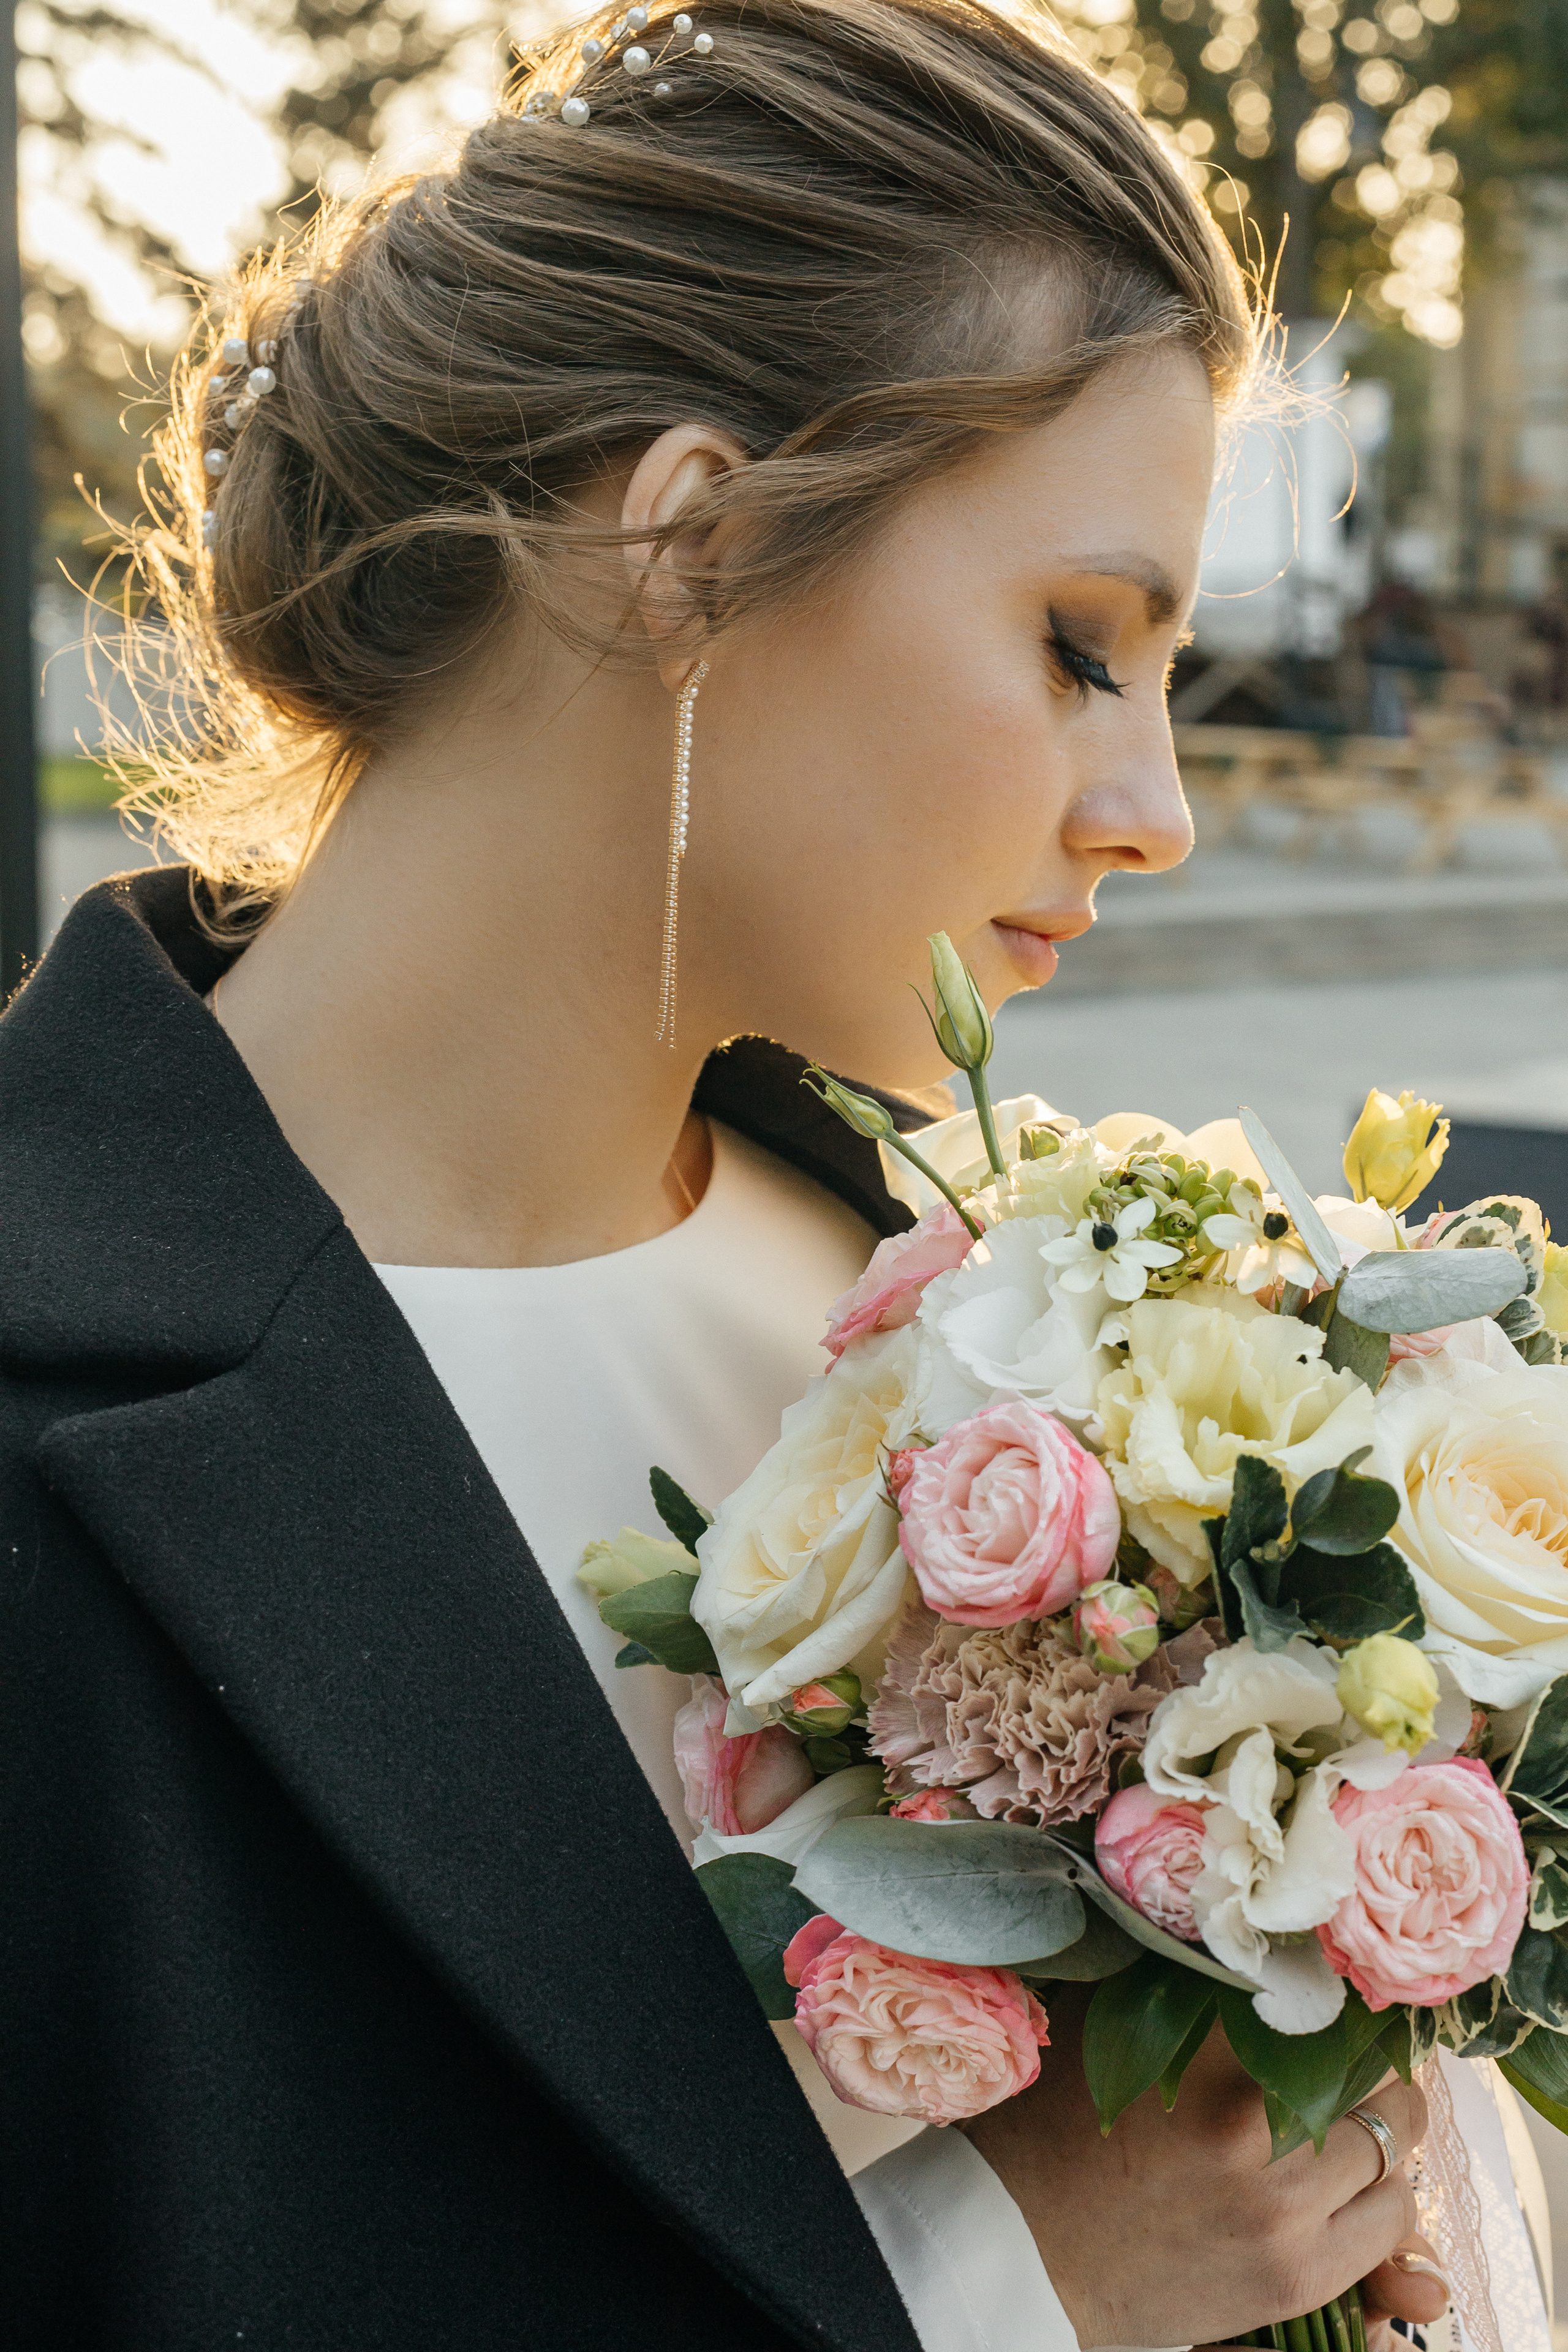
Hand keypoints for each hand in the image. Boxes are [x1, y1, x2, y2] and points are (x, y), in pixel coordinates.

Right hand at [960, 1986, 1424, 2350]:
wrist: (1026, 2252)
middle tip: (1345, 2058)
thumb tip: (1229, 1921)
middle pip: (1379, 2073)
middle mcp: (1257, 2134)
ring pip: (1394, 2144)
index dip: (1341, 1991)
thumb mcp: (1103, 2023)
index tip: (1336, 1991)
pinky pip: (1392, 2220)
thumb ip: (1171, 1972)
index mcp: (1209, 2059)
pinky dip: (1378, 2193)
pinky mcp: (1298, 2277)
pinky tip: (1340, 2183)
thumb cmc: (1056, 2130)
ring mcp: (1285, 2213)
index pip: (1327, 2001)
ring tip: (1339, 2121)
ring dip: (1376, 2126)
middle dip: (1369, 2061)